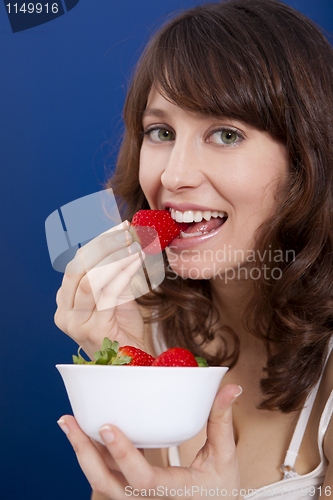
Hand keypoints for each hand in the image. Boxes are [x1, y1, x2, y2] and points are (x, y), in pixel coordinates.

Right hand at [54, 221, 146, 358]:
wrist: (133, 360)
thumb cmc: (124, 328)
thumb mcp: (116, 294)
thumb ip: (114, 271)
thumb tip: (126, 239)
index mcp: (66, 300)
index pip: (77, 263)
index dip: (99, 242)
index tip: (119, 228)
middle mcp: (64, 311)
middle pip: (79, 267)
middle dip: (104, 246)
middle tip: (126, 232)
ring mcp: (75, 322)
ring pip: (91, 279)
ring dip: (115, 258)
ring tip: (135, 245)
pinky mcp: (92, 330)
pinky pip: (107, 294)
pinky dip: (123, 274)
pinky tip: (136, 262)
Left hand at [58, 384, 242, 499]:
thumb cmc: (221, 488)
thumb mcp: (225, 455)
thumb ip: (222, 420)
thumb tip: (232, 387)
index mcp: (173, 491)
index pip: (141, 479)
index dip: (122, 453)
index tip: (106, 426)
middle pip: (107, 483)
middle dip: (84, 452)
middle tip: (68, 421)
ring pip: (101, 482)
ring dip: (83, 452)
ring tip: (69, 423)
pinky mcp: (132, 493)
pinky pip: (107, 478)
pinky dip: (94, 456)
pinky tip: (86, 433)